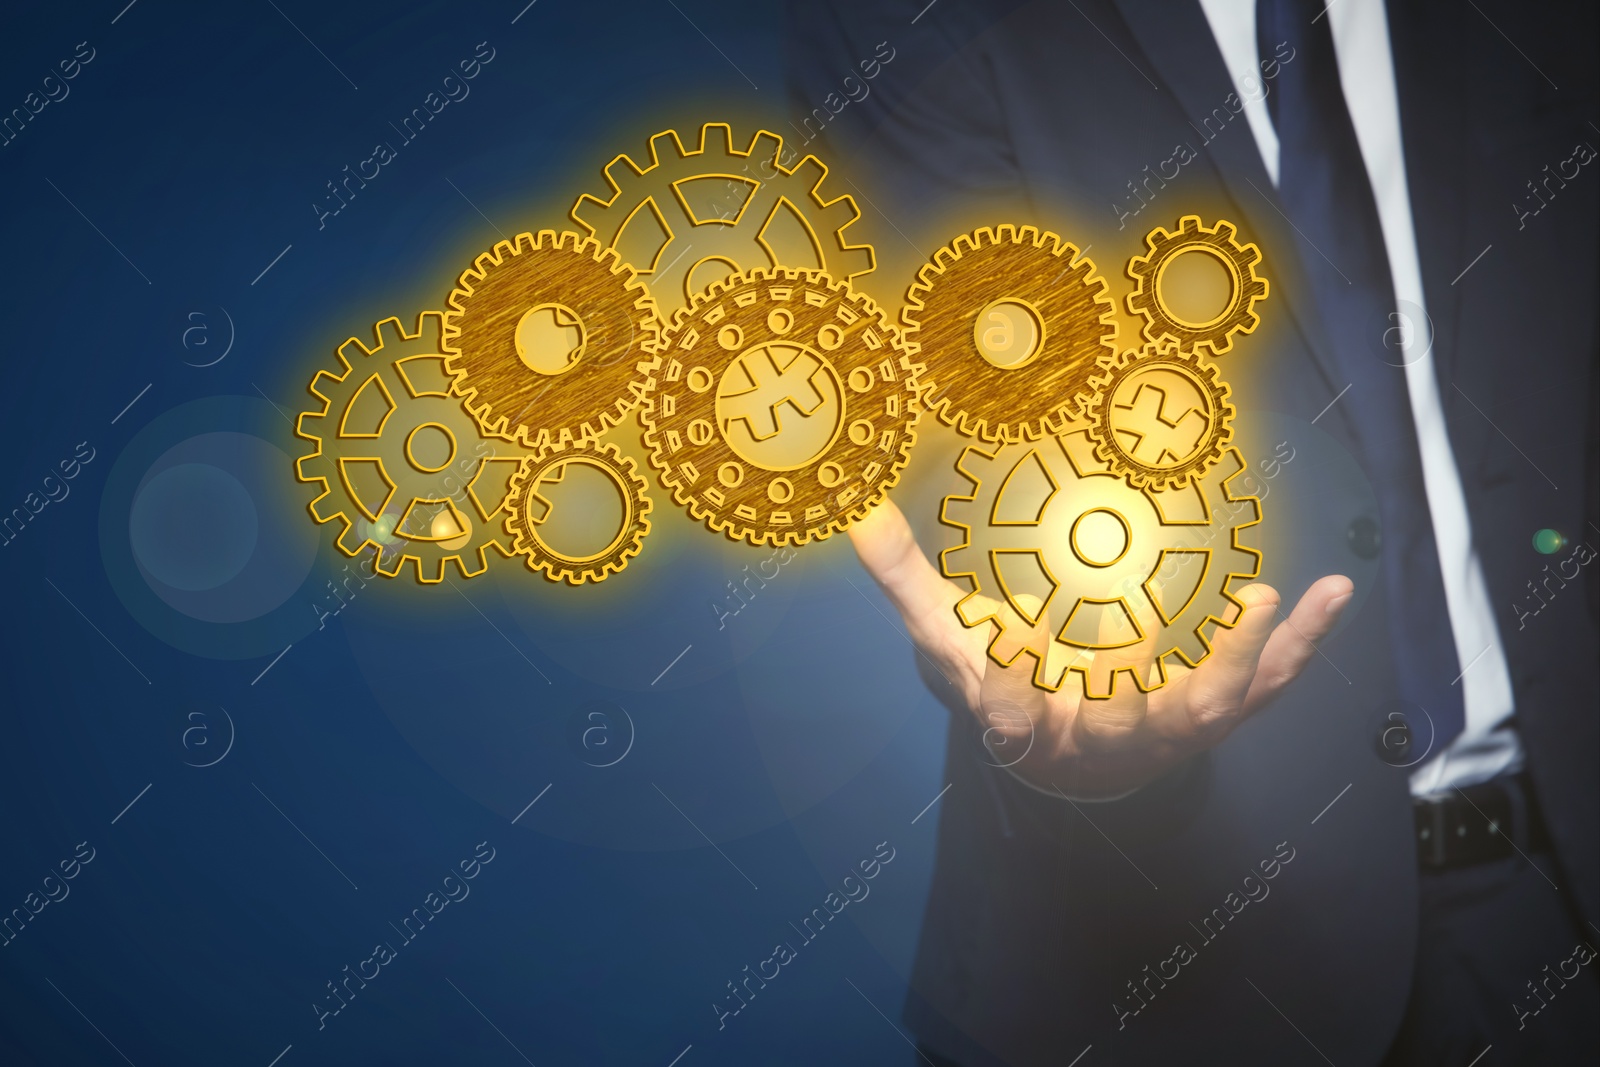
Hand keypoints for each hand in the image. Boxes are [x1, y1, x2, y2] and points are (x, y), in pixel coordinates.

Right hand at [849, 497, 1353, 797]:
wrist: (1063, 753)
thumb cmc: (1003, 687)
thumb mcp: (948, 637)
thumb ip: (907, 579)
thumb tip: (854, 512)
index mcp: (1029, 728)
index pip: (1015, 722)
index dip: (1014, 697)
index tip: (1008, 655)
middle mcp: (1102, 742)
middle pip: (1133, 729)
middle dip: (1153, 685)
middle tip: (1167, 632)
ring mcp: (1165, 730)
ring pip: (1212, 707)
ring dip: (1246, 660)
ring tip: (1264, 600)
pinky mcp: (1209, 712)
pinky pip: (1264, 685)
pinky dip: (1301, 643)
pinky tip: (1332, 589)